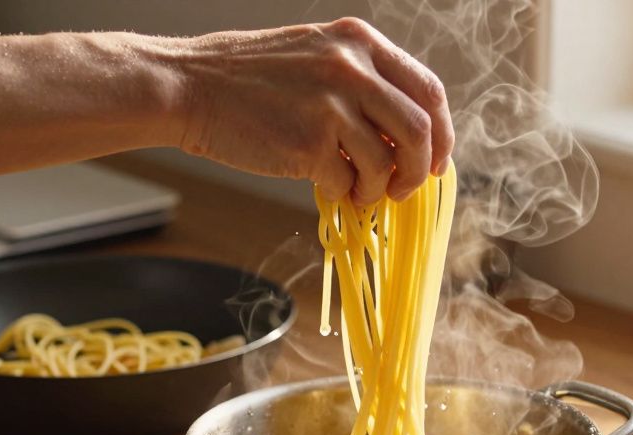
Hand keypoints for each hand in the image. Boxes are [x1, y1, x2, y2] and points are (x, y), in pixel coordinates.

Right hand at [156, 17, 453, 204]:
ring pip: (387, 163)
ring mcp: (331, 105)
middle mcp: (352, 68)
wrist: (189, 87)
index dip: (442, 134)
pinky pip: (347, 182)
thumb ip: (362, 83)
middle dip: (421, 170)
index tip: (436, 160)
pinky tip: (327, 188)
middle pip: (421, 130)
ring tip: (358, 192)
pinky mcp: (309, 143)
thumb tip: (407, 135)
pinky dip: (343, 194)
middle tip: (403, 188)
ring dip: (378, 188)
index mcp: (360, 42)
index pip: (428, 90)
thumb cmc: (250, 79)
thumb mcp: (316, 56)